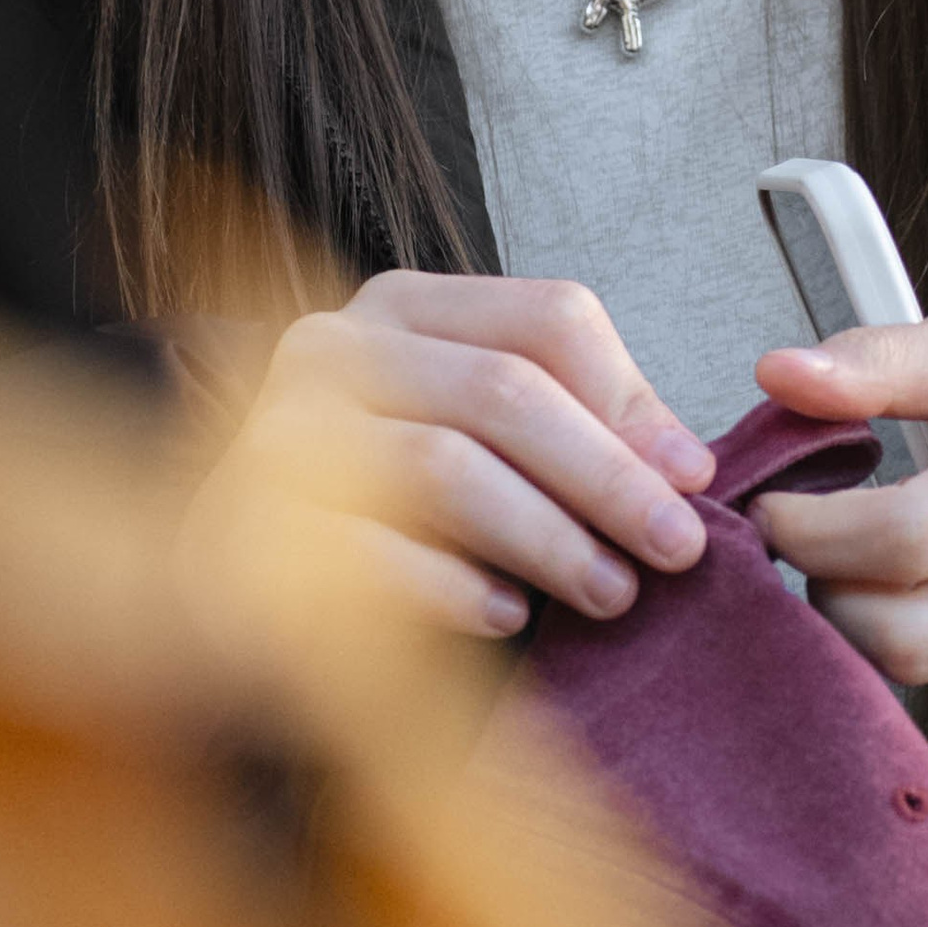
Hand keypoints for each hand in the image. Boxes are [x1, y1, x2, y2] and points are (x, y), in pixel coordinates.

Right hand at [185, 273, 710, 644]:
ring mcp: (277, 433)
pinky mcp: (245, 527)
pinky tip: (504, 617)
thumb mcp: (486, 451)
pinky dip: (451, 587)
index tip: (694, 480)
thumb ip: (580, 432)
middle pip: (503, 390)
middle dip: (606, 477)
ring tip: (608, 594)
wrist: (233, 594)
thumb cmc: (379, 516)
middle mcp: (332, 349)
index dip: (633, 400)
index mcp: (405, 309)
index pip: (546, 319)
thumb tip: (685, 467)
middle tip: (674, 549)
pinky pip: (367, 552)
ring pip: (443, 466)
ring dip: (545, 537)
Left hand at [751, 312, 927, 739]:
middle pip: (904, 635)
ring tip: (897, 566)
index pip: (903, 536)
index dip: (811, 532)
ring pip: (925, 675)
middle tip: (820, 550)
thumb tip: (781, 377)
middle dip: (829, 594)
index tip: (776, 511)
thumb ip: (879, 361)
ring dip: (878, 625)